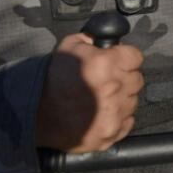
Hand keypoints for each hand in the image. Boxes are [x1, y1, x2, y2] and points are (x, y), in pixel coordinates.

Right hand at [35, 33, 143, 152]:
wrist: (35, 116)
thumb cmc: (51, 81)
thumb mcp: (67, 48)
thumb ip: (90, 39)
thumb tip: (104, 39)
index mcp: (106, 64)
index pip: (136, 57)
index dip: (125, 58)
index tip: (117, 63)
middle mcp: (115, 88)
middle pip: (136, 79)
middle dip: (124, 78)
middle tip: (106, 82)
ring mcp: (115, 113)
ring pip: (133, 101)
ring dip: (122, 99)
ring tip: (101, 100)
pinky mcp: (112, 133)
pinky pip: (128, 121)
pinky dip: (119, 118)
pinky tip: (102, 114)